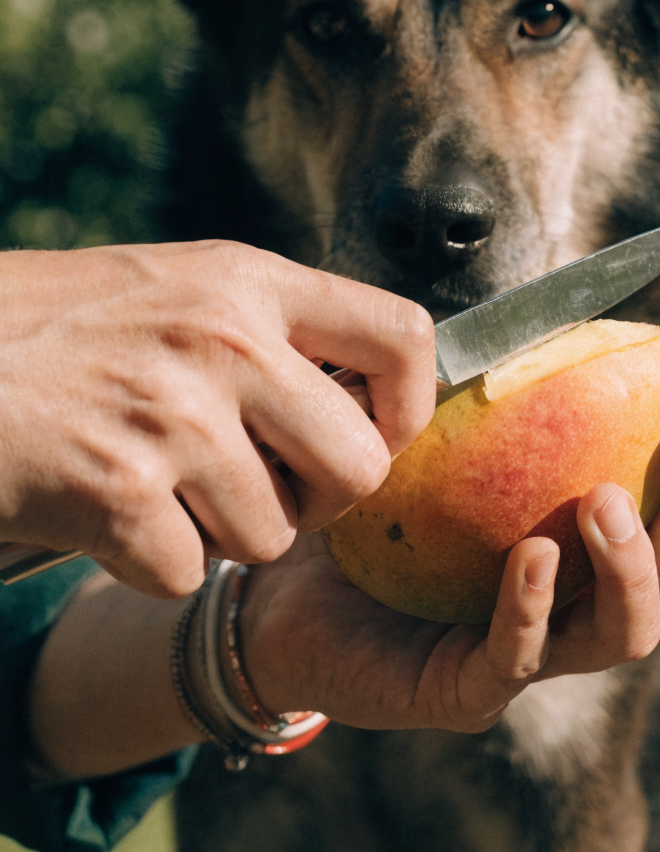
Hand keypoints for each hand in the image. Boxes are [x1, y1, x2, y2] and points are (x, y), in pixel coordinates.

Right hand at [0, 241, 433, 597]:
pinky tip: (105, 512)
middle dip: (323, 503)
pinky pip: (184, 573)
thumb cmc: (58, 325)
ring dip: (220, 535)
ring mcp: (173, 415)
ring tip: (160, 486)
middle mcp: (225, 339)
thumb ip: (267, 322)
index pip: (404, 334)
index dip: (409, 406)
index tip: (376, 435)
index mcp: (247, 279)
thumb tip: (367, 382)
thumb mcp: (175, 284)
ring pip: (272, 536)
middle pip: (361, 466)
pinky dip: (147, 563)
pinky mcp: (116, 490)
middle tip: (270, 492)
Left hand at [237, 355, 659, 732]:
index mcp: (572, 541)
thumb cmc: (362, 503)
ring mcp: (523, 653)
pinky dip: (531, 606)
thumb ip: (490, 391)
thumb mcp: (432, 434)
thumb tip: (546, 312)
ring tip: (609, 502)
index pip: (658, 494)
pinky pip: (517, 656)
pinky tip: (534, 555)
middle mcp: (566, 601)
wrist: (273, 587)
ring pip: (619, 630)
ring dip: (630, 565)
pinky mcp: (464, 691)